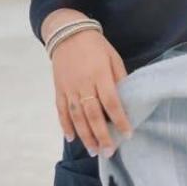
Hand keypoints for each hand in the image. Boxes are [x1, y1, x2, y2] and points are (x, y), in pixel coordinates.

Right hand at [51, 29, 132, 157]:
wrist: (68, 33)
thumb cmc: (96, 46)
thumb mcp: (113, 57)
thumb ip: (119, 77)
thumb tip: (126, 98)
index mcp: (100, 74)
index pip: (111, 102)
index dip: (120, 119)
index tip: (127, 134)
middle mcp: (83, 84)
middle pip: (92, 114)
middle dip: (101, 135)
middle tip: (109, 151)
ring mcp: (69, 88)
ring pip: (76, 116)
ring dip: (85, 135)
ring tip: (93, 151)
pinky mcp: (58, 89)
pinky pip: (61, 110)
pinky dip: (65, 125)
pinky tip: (72, 138)